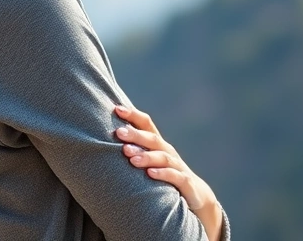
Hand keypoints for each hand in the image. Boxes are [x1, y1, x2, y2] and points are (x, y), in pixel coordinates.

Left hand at [114, 105, 223, 240]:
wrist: (195, 194)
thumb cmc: (164, 175)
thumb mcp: (150, 160)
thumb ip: (133, 149)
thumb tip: (106, 139)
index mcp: (157, 144)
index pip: (146, 124)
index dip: (133, 115)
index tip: (116, 109)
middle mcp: (167, 151)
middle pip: (152, 139)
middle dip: (135, 135)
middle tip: (118, 132)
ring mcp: (177, 166)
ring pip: (162, 157)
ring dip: (146, 155)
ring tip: (129, 155)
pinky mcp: (185, 182)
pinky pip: (174, 176)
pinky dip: (162, 173)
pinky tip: (150, 173)